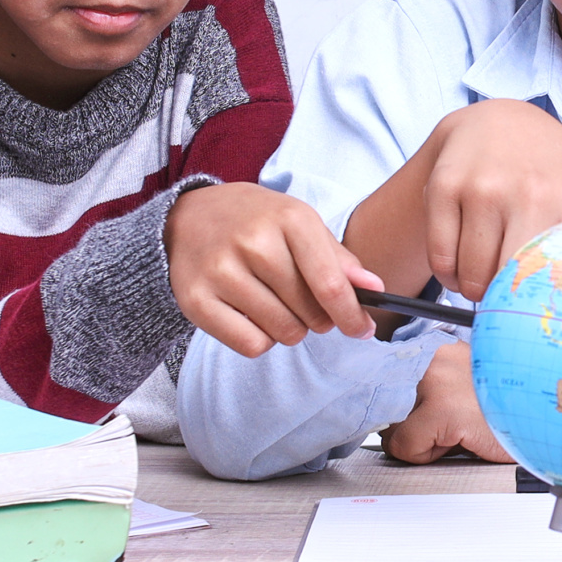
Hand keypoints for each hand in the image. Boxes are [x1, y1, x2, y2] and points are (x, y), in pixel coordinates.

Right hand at [166, 182, 380, 355]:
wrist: (187, 217)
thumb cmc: (255, 222)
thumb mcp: (299, 223)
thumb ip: (338, 259)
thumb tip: (373, 289)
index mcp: (289, 218)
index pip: (330, 283)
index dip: (352, 315)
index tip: (363, 329)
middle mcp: (253, 242)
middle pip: (309, 312)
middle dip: (319, 318)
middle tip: (305, 304)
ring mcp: (221, 270)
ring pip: (283, 332)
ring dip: (290, 329)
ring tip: (277, 305)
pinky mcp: (195, 299)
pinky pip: (251, 345)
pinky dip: (261, 340)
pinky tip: (253, 316)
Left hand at [381, 340, 513, 463]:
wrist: (543, 423)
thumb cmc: (508, 410)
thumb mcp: (463, 390)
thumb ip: (429, 392)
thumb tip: (391, 417)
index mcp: (440, 349)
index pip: (388, 378)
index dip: (397, 406)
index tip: (404, 418)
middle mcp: (435, 357)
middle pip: (387, 403)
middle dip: (410, 424)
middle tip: (447, 427)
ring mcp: (437, 381)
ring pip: (393, 426)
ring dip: (419, 439)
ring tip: (457, 433)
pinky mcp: (443, 410)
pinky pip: (406, 445)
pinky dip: (425, 455)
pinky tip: (458, 442)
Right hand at [415, 100, 561, 300]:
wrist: (501, 120)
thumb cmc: (547, 172)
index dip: (545, 310)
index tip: (538, 320)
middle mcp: (530, 192)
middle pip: (511, 285)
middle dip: (504, 303)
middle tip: (506, 298)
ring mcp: (484, 187)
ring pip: (470, 276)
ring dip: (473, 290)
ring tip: (483, 278)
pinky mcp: (446, 186)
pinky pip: (441, 258)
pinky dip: (448, 274)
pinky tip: (461, 265)